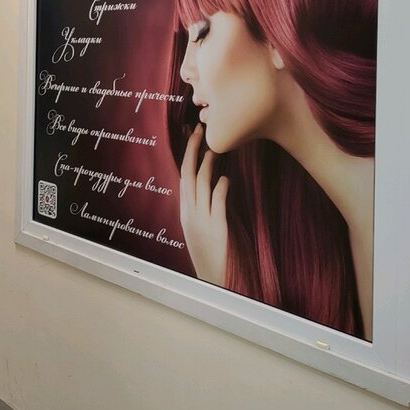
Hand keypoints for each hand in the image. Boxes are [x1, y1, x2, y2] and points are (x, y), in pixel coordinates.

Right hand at [179, 124, 229, 285]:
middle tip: (199, 130)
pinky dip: (220, 189)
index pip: (183, 175)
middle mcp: (190, 212)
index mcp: (185, 210)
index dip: (188, 153)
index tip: (193, 135)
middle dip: (193, 150)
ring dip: (207, 164)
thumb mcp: (201, 227)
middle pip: (189, 174)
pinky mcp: (216, 228)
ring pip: (201, 184)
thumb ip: (204, 205)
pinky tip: (226, 179)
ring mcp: (202, 219)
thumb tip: (214, 182)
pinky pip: (217, 203)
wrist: (212, 279)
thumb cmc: (210, 252)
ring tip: (215, 149)